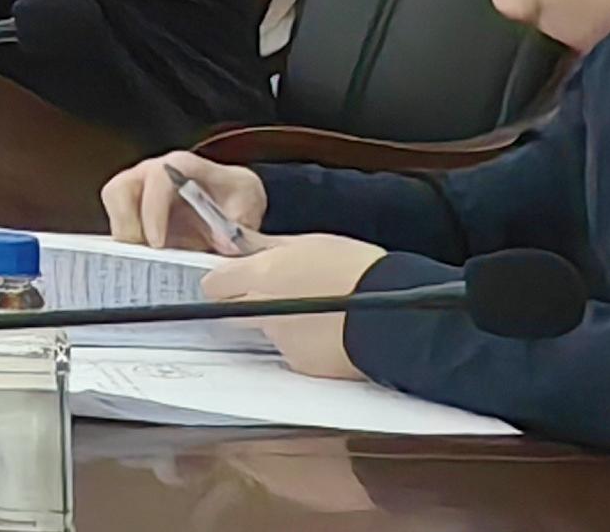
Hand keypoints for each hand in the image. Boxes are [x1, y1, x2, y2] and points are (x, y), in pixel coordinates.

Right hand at [102, 150, 267, 250]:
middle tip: (144, 255)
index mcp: (183, 165)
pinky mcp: (132, 204)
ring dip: (123, 232)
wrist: (232, 202)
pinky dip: (125, 239)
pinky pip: (116, 218)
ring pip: (113, 202)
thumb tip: (223, 242)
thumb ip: (237, 225)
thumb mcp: (246, 209)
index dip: (153, 210)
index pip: (159, 177)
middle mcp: (154, 171)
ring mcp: (139, 184)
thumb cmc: (235, 199)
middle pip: (121, 188)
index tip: (158, 243)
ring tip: (143, 258)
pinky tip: (143, 259)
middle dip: (128, 225)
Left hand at [203, 234, 387, 379]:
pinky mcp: (302, 365)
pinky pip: (291, 352)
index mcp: (260, 276)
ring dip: (279, 323)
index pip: (213, 285)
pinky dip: (303, 343)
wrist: (396, 316)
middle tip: (277, 293)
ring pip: (264, 331)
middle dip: (244, 303)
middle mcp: (262, 311)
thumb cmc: (359, 271)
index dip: (225, 281)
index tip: (237, 278)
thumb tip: (243, 243)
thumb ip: (267, 247)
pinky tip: (329, 331)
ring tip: (317, 311)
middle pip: (231, 311)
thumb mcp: (310, 243)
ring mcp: (280, 341)